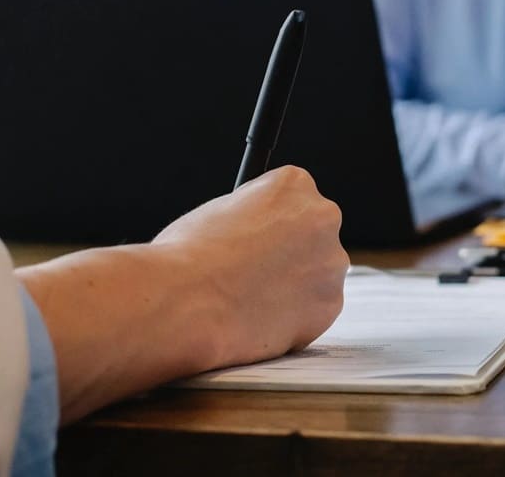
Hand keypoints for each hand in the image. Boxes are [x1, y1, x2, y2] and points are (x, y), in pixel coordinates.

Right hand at [19, 165, 347, 423]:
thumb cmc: (173, 260)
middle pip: (312, 236)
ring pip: (315, 275)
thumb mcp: (205, 217)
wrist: (176, 305)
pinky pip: (311, 311)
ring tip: (240, 300)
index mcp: (293, 182)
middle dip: (285, 256)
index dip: (262, 228)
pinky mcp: (327, 307)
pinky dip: (288, 319)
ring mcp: (331, 263)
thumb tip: (232, 231)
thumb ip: (238, 220)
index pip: (292, 200)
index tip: (243, 248)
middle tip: (242, 277)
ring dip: (288, 288)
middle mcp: (325, 217)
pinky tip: (253, 321)